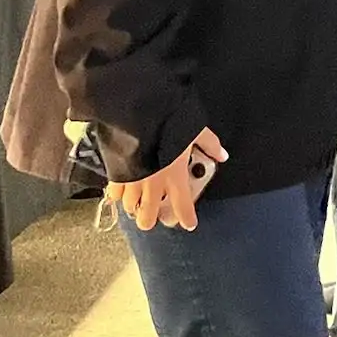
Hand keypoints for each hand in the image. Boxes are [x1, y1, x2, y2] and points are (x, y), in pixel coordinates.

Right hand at [106, 127, 226, 231]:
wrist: (139, 113)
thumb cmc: (169, 122)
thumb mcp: (195, 129)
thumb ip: (210, 144)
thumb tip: (222, 155)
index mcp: (175, 176)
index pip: (183, 207)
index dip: (186, 218)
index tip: (189, 224)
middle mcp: (153, 185)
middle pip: (148, 218)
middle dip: (152, 218)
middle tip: (156, 211)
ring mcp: (133, 182)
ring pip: (131, 208)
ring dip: (135, 206)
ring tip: (139, 200)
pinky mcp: (117, 174)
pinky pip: (114, 194)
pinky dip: (118, 194)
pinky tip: (122, 189)